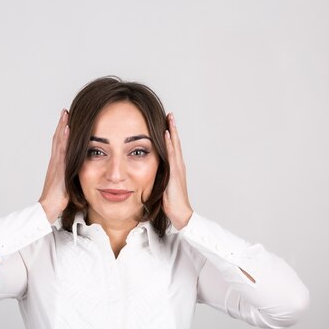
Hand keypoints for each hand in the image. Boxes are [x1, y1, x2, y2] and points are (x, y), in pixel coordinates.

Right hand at [38, 108, 69, 223]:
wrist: (48, 207)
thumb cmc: (58, 200)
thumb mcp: (68, 186)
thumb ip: (72, 178)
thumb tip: (80, 176)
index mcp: (57, 166)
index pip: (60, 145)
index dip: (63, 133)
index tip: (67, 121)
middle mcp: (55, 162)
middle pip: (58, 139)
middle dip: (62, 125)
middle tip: (65, 112)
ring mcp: (56, 164)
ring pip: (59, 141)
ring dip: (62, 127)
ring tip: (66, 114)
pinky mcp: (58, 167)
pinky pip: (62, 149)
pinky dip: (64, 138)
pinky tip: (68, 128)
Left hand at [163, 112, 193, 229]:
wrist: (180, 213)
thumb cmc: (171, 203)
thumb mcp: (162, 187)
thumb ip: (158, 178)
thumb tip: (147, 174)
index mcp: (175, 169)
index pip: (172, 148)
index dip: (170, 136)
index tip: (166, 124)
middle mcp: (178, 166)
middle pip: (175, 143)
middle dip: (172, 128)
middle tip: (170, 115)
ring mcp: (178, 168)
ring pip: (175, 145)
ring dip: (172, 131)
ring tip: (169, 118)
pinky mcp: (175, 173)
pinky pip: (172, 155)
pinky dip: (170, 143)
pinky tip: (167, 134)